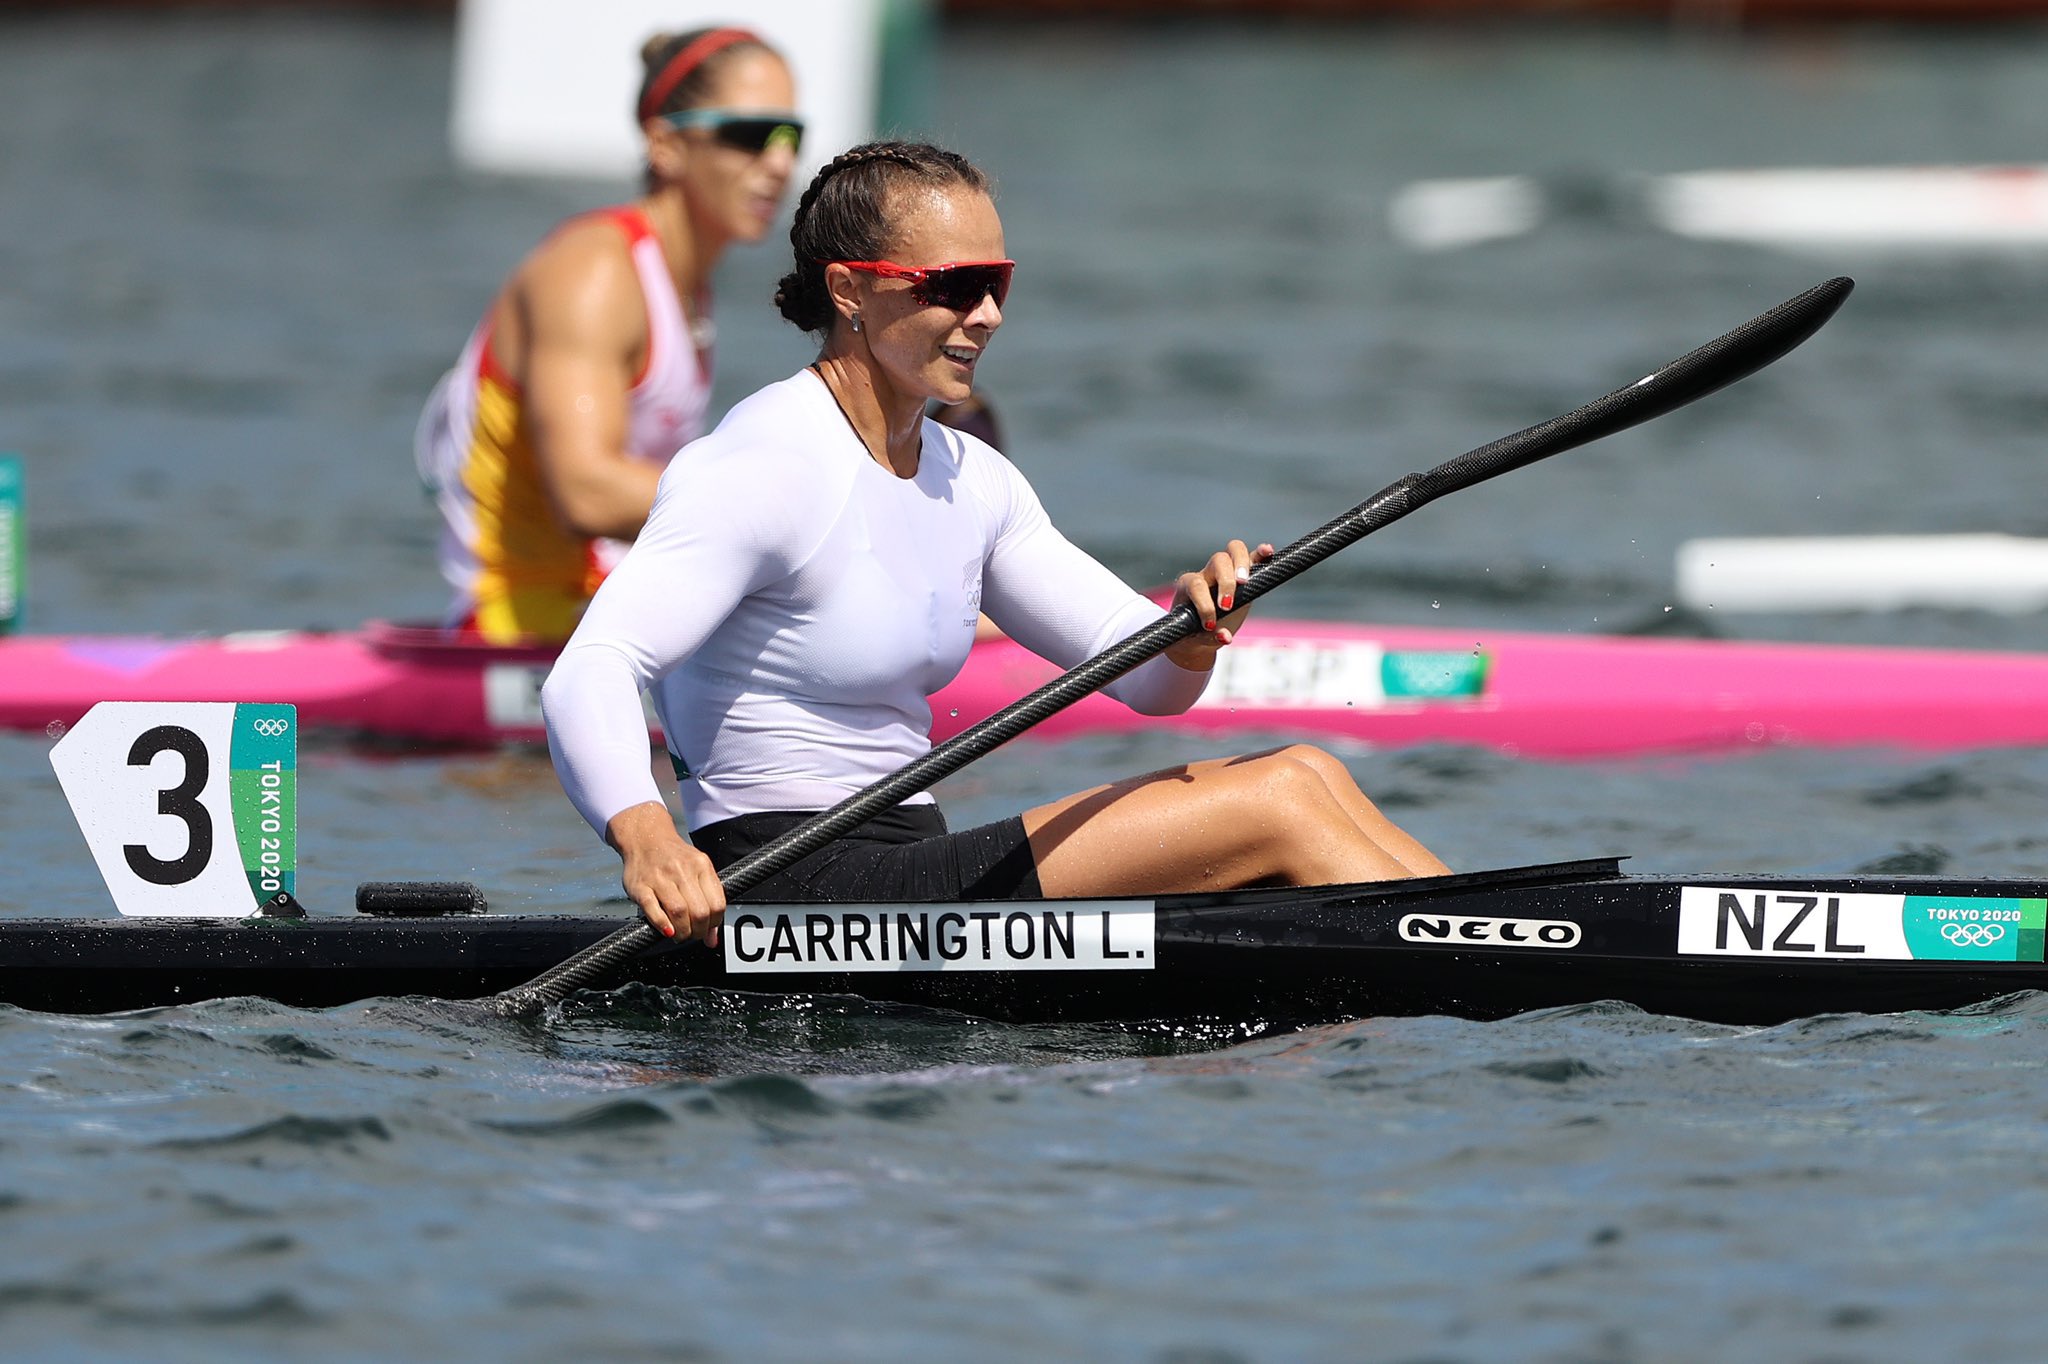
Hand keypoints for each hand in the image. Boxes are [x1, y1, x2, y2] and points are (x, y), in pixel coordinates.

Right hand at [605, 802, 727, 943]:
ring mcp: (660, 877)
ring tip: (680, 935)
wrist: (645, 837)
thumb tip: (713, 940)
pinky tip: (667, 931)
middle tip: (692, 935)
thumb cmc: (673, 857)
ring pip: (679, 912)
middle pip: (699, 912)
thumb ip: (709, 901)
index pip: (717, 904)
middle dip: (698, 932)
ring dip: (682, 932)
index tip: (707, 930)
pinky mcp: (640, 886)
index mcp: (701, 865)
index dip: (714, 924)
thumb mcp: (697, 870)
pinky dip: (662, 925)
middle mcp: (682, 870)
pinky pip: (653, 910)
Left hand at [1164, 539, 1273, 670]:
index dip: (1204, 605)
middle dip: (1226, 582)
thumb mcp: (1197, 638)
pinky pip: (1252, 556)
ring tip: (1245, 582)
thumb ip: (1210, 637)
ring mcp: (1225, 569)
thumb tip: (1225, 637)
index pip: (1197, 585)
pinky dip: (1261, 554)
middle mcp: (1207, 573)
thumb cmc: (1194, 633)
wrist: (1197, 631)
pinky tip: (1268, 552)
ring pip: (1234, 550)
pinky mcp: (1242, 572)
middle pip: (1217, 561)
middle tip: (1228, 605)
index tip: (1210, 624)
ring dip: (1242, 564)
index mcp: (1189, 586)